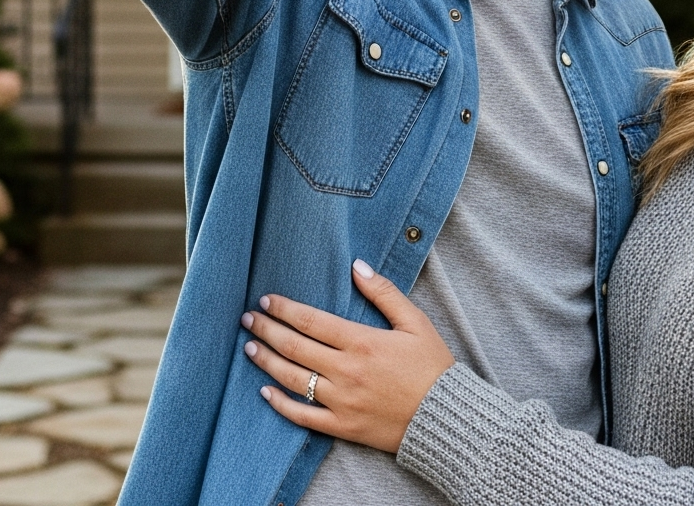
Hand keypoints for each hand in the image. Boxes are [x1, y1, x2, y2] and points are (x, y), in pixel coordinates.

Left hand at [245, 260, 454, 452]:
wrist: (446, 418)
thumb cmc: (433, 368)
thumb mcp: (416, 323)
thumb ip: (384, 293)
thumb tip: (356, 266)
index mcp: (362, 342)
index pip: (311, 321)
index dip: (284, 309)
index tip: (266, 300)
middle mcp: (346, 371)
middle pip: (295, 347)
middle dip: (267, 330)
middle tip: (247, 319)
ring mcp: (342, 401)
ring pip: (293, 379)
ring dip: (267, 361)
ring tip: (250, 348)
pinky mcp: (342, 426)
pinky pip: (303, 416)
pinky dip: (281, 404)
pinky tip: (265, 392)